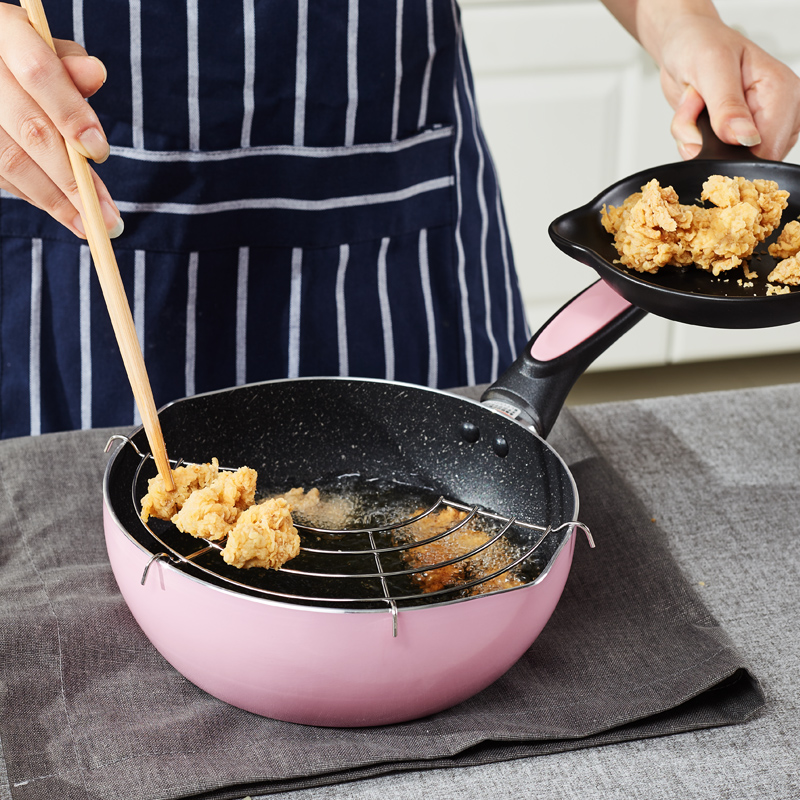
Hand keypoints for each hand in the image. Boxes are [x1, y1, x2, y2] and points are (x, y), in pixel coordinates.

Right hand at [0, 3, 121, 236]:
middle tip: (109, 218)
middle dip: (74, 180)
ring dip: (55, 201)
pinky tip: (62, 209)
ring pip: (9, 161)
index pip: (38, 73)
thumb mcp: (44, 46)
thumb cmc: (21, 53)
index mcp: (1, 30)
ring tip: (91, 226)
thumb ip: (70, 65)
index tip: (101, 154)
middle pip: (29, 129)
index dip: (71, 115)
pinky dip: (34, 195)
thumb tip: (96, 74)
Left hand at [658, 14, 799, 161]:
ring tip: (696, 109)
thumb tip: (744, 137)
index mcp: (781, 91)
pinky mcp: (739, 136)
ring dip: (697, 142)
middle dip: (709, 144)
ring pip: (723, 162)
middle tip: (697, 110)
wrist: (684, 46)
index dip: (730, 151)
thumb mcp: (711, 68)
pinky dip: (693, 143)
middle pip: (742, 159)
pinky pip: (711, 158)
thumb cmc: (700, 45)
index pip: (767, 149)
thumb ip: (727, 106)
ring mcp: (758, 126)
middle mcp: (777, 112)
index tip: (708, 127)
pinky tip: (694, 118)